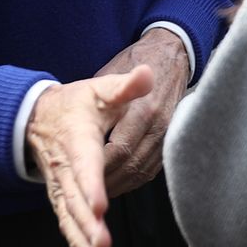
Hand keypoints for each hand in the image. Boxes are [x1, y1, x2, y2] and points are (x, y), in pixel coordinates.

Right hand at [26, 66, 153, 246]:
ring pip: (69, 218)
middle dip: (88, 223)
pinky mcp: (60, 200)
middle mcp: (65, 168)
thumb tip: (148, 75)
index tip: (99, 206)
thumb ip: (125, 87)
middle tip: (103, 243)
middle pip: (75, 199)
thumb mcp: (99, 90)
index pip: (84, 165)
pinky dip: (79, 246)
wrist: (36, 117)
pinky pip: (67, 226)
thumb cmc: (76, 104)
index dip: (91, 186)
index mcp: (78, 140)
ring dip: (83, 240)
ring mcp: (60, 187)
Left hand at [91, 28, 190, 196]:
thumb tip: (74, 124)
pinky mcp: (170, 142)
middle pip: (130, 165)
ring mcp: (167, 136)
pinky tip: (116, 181)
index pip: (119, 149)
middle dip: (107, 181)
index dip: (99, 167)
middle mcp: (158, 125)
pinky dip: (131, 179)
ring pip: (141, 172)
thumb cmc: (136, 62)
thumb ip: (97, 100)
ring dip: (119, 184)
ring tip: (96, 190)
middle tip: (83, 190)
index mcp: (143, 109)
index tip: (79, 174)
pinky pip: (150, 169)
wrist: (171, 56)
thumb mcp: (112, 74)